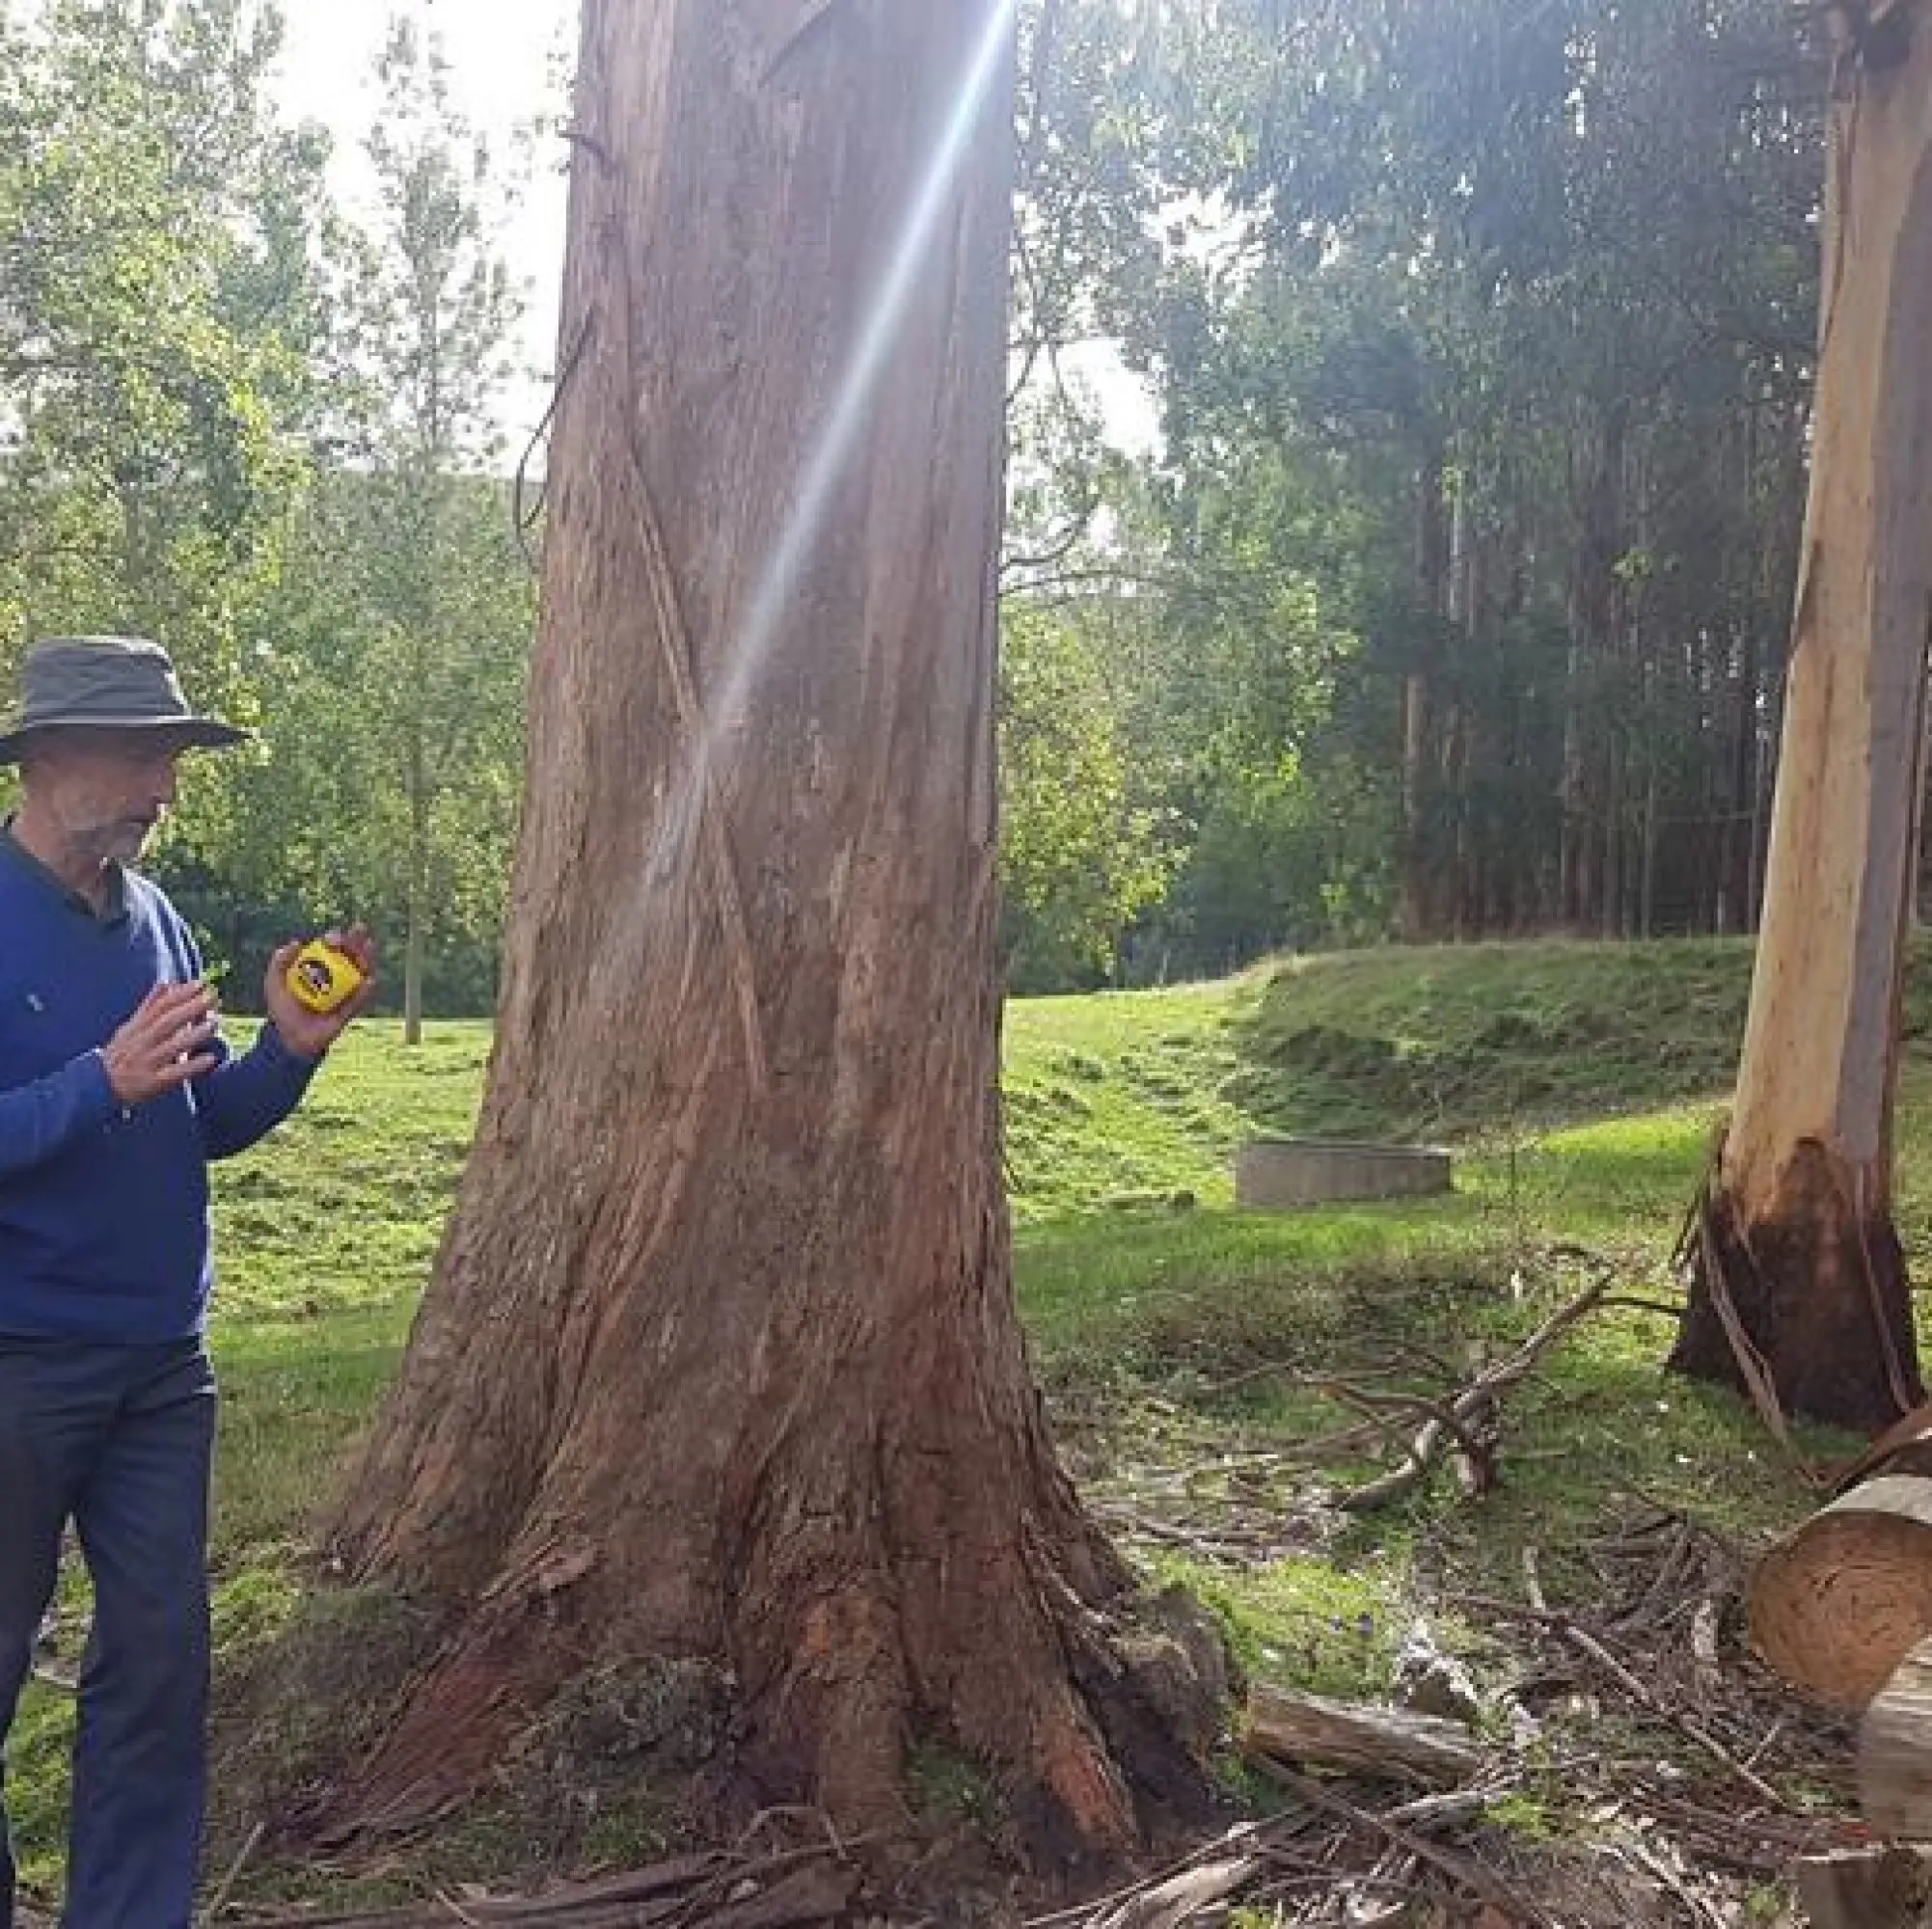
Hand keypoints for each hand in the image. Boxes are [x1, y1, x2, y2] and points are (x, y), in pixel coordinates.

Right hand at [102, 981, 219, 1105]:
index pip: (159, 1007)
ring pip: (171, 1047)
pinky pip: (175, 1073)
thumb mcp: (131, 1027)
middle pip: (166, 1023)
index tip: (200, 984)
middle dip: (188, 1009)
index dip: (179, 994)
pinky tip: (211, 1059)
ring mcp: (148, 1062)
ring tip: (214, 1024)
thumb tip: (166, 981)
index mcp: (137, 1028)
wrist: (99, 1085)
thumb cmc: (121, 1053)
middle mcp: (142, 1043)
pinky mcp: (154, 1082)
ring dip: (194, 1035)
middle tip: (211, 998)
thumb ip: (150, 1005)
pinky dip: (193, 1066)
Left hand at [264, 924, 378, 1060]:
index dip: (336, 939)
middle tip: (360, 931)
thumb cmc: (282, 1009)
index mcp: (318, 968)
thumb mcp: (274, 982)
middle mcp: (334, 977)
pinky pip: (360, 999)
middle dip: (357, 942)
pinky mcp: (350, 1010)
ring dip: (366, 960)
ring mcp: (344, 993)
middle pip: (349, 956)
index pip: (330, 949)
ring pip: (360, 973)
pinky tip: (369, 980)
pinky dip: (365, 990)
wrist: (289, 1038)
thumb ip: (279, 962)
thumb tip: (296, 942)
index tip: (335, 937)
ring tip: (368, 949)